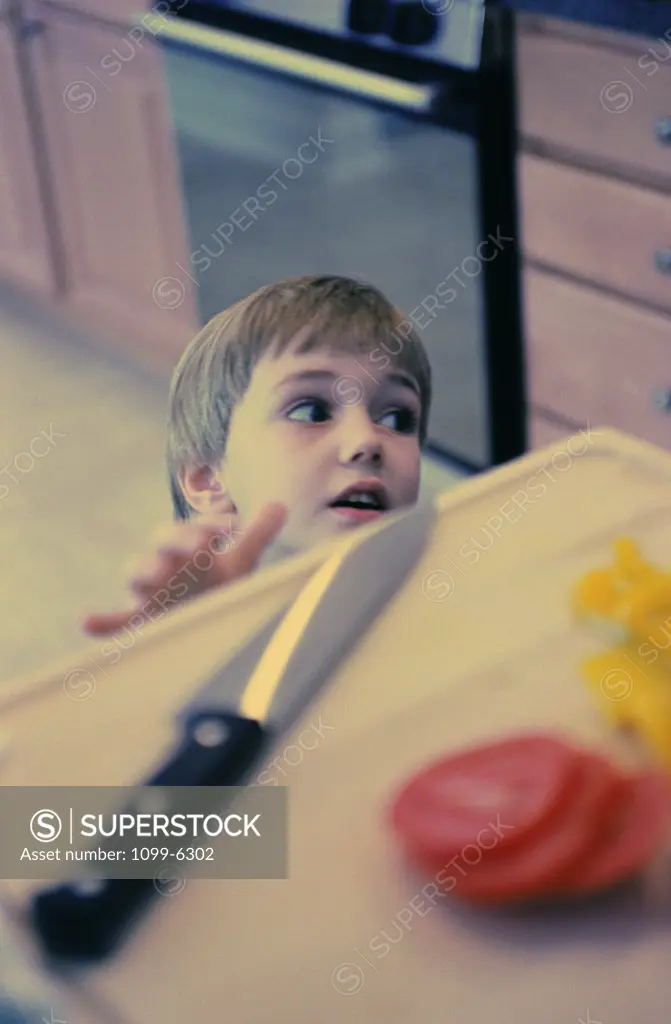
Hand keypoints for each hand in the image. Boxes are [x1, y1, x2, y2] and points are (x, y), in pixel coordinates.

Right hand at [82, 502, 287, 636]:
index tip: (232, 526)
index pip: (195, 526)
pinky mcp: (139, 621)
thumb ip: (256, 535)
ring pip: (137, 573)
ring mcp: (150, 591)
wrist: (199, 627)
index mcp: (188, 546)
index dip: (211, 524)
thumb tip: (280, 505)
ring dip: (145, 570)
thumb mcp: (239, 563)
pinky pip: (116, 620)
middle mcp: (166, 563)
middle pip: (162, 541)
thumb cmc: (215, 590)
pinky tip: (87, 620)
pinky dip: (102, 621)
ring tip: (157, 574)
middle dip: (179, 539)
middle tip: (200, 546)